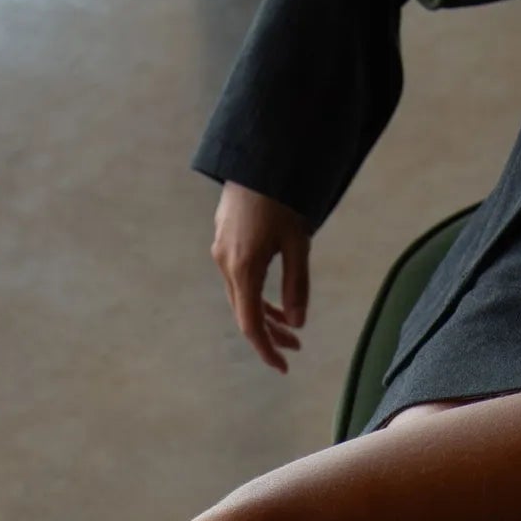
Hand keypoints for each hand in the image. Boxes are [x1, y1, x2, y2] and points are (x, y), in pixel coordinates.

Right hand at [209, 181, 311, 373]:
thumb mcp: (298, 242)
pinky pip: (238, 279)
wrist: (259, 153)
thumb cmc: (283, 196)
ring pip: (242, 296)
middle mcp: (226, 263)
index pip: (251, 324)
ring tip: (291, 327)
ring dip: (265, 315)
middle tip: (295, 348)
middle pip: (245, 313)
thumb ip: (297, 285)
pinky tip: (274, 300)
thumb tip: (297, 323)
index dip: (267, 349)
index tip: (283, 366)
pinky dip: (257, 295)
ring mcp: (222, 251)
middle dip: (270, 334)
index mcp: (243, 268)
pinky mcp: (225, 240)